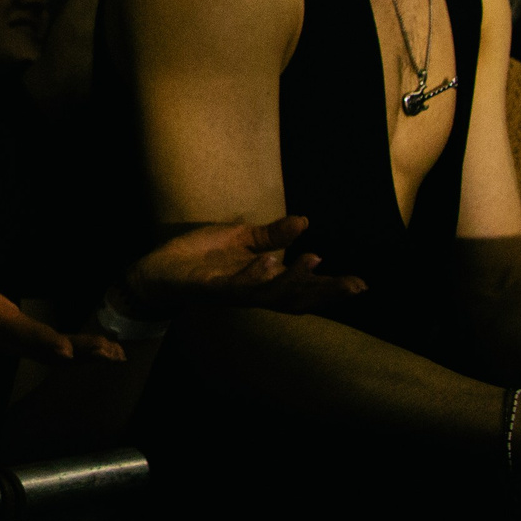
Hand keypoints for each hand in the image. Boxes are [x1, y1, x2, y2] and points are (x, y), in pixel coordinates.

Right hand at [0, 244, 119, 371]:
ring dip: (87, 357)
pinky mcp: (30, 346)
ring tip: (117, 354)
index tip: (66, 347)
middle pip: (45, 349)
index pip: (16, 330)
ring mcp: (20, 346)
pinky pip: (58, 355)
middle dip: (77, 352)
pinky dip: (84, 356)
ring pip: (55, 357)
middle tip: (109, 351)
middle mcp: (7, 337)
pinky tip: (108, 353)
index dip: (40, 339)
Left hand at [119, 217, 359, 317]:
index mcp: (264, 281)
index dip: (331, 288)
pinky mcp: (210, 288)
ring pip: (270, 294)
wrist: (158, 268)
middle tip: (354, 285)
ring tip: (313, 260)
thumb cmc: (201, 256)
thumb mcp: (242, 239)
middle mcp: (254, 292)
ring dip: (293, 280)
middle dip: (325, 292)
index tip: (362, 284)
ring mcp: (233, 293)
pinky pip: (235, 286)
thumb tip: (305, 221)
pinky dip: (253, 275)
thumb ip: (272, 235)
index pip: (304, 288)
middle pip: (296, 299)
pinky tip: (269, 262)